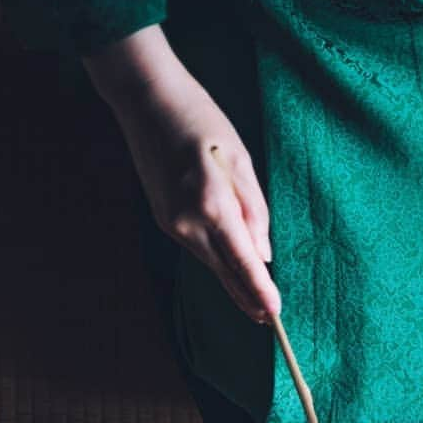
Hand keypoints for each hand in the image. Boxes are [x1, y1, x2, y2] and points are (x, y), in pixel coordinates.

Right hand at [85, 26, 279, 322]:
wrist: (147, 102)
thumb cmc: (202, 121)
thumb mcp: (240, 160)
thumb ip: (254, 210)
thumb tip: (263, 255)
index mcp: (213, 205)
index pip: (242, 261)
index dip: (260, 291)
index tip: (275, 314)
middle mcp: (188, 222)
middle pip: (224, 272)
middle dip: (248, 298)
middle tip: (270, 321)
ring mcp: (172, 224)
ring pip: (211, 262)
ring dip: (234, 281)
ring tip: (257, 304)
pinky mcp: (165, 220)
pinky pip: (199, 247)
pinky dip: (218, 260)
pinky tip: (233, 270)